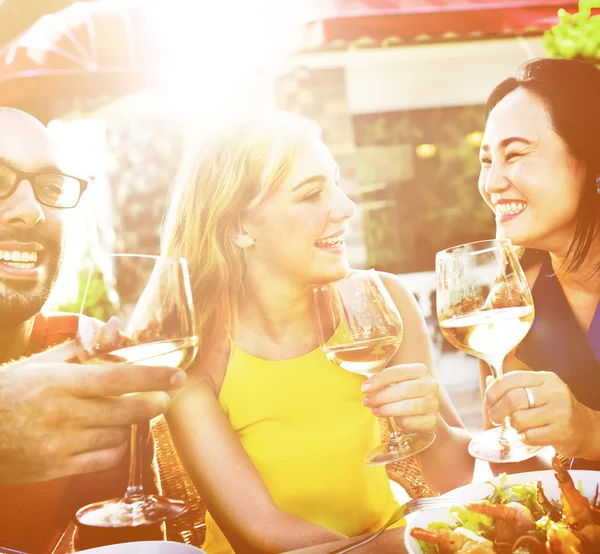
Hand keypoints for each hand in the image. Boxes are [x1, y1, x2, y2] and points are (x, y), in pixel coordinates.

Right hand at [0, 351, 185, 483]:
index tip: (178, 375)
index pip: (117, 379)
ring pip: (118, 436)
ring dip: (131, 425)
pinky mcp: (56, 469)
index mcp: (59, 382)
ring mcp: (59, 445)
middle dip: (154, 403)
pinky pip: (104, 461)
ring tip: (128, 413)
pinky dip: (116, 448)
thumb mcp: (39, 364)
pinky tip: (112, 436)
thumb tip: (116, 326)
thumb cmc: (7, 392)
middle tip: (166, 396)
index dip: (152, 377)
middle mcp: (62, 414)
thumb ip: (83, 348)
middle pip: (126, 411)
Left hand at [361, 363, 439, 432]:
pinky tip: (392, 420)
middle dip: (382, 396)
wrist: (422, 413)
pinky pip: (412, 422)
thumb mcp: (395, 382)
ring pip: (409, 406)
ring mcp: (434, 403)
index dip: (379, 380)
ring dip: (388, 409)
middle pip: (404, 389)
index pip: (398, 372)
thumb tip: (366, 387)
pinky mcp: (432, 421)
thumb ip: (383, 381)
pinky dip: (399, 422)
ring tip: (375, 411)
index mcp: (420, 370)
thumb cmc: (404, 393)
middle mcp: (430, 385)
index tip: (364, 388)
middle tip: (367, 402)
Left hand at [485, 370, 589, 457]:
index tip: (488, 400)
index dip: (494, 390)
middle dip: (497, 410)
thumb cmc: (554, 408)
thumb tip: (489, 381)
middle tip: (494, 417)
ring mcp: (559, 412)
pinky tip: (527, 434)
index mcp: (545, 378)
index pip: (512, 378)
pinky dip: (523, 437)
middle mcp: (554, 392)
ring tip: (515, 425)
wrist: (584, 429)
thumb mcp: (537, 391)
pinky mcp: (561, 432)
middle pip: (512, 399)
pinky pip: (529, 436)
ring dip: (511, 425)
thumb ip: (514, 386)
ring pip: (518, 419)